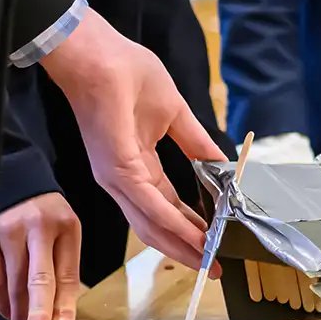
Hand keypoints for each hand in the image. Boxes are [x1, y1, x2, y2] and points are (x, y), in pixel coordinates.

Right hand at [0, 192, 81, 319]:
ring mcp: (5, 231)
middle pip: (38, 278)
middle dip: (38, 311)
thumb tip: (62, 314)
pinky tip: (9, 312)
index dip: (64, 301)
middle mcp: (36, 225)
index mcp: (64, 224)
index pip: (67, 271)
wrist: (11, 180)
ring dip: (18, 312)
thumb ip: (64, 267)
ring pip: (13, 284)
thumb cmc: (43, 214)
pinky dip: (2, 300)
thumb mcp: (63, 230)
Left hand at [40, 9, 225, 269]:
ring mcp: (119, 177)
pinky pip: (149, 205)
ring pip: (152, 224)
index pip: (166, 206)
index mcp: (137, 165)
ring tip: (210, 259)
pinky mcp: (118, 169)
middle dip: (188, 248)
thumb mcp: (174, 112)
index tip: (216, 242)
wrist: (97, 53)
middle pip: (158, 226)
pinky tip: (196, 234)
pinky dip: (175, 222)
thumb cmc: (127, 72)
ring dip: (183, 243)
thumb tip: (223, 162)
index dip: (191, 227)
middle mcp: (124, 179)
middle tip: (217, 266)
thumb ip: (196, 142)